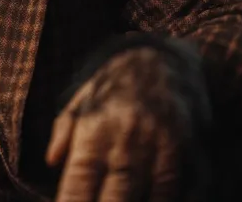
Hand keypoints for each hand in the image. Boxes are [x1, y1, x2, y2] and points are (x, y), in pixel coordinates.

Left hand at [46, 47, 189, 201]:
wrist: (161, 55)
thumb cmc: (113, 83)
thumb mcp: (80, 99)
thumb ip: (64, 131)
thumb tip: (51, 162)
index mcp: (95, 132)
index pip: (78, 183)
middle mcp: (127, 142)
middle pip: (115, 196)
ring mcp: (161, 147)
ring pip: (154, 197)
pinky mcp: (190, 148)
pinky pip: (188, 187)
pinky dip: (177, 201)